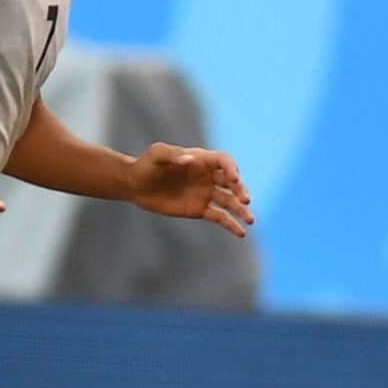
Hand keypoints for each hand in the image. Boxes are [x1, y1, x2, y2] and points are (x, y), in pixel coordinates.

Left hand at [125, 143, 253, 237]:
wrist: (136, 185)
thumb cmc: (147, 165)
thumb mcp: (157, 154)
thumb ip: (172, 155)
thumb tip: (189, 160)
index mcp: (201, 159)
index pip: (224, 161)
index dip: (231, 168)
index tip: (234, 178)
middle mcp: (208, 176)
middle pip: (231, 182)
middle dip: (240, 190)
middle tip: (246, 201)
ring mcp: (205, 193)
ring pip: (229, 201)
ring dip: (241, 210)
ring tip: (251, 220)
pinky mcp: (200, 209)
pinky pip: (219, 217)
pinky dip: (231, 224)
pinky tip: (241, 233)